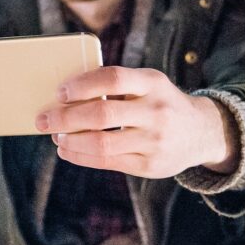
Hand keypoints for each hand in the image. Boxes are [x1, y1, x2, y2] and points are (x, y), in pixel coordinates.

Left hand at [34, 66, 239, 178]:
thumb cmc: (160, 102)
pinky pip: (107, 162)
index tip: (60, 92)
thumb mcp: (149, 84)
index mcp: (153, 83)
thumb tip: (66, 94)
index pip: (113, 79)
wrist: (201, 132)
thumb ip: (117, 85)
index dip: (82, 85)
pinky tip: (67, 151)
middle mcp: (156, 111)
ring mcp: (154, 141)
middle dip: (66, 118)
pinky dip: (81, 157)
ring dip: (71, 141)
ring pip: (102, 143)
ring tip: (56, 137)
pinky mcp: (150, 166)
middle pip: (102, 114)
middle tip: (43, 119)